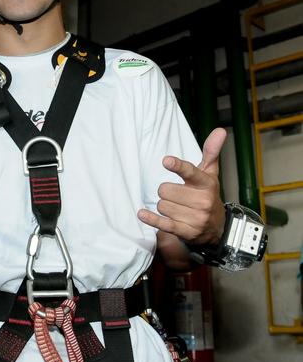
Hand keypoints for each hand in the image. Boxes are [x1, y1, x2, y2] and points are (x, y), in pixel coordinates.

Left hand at [138, 127, 226, 245]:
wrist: (217, 228)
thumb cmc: (207, 194)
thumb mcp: (210, 174)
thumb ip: (211, 152)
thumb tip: (219, 130)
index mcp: (206, 184)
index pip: (190, 172)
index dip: (177, 166)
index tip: (166, 161)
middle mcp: (202, 201)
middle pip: (164, 189)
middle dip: (166, 192)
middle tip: (177, 195)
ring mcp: (195, 218)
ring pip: (161, 205)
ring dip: (164, 206)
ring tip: (178, 208)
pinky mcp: (186, 231)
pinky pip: (163, 223)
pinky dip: (151, 219)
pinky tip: (142, 214)